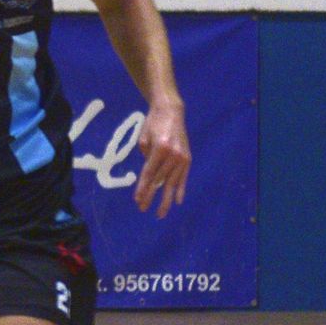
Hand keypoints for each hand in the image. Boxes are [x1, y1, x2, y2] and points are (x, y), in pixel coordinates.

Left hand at [133, 100, 190, 218]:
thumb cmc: (153, 123)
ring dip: (165, 199)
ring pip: (172, 182)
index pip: (149, 173)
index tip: (137, 200)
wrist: (171, 111)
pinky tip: (177, 201)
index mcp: (161, 149)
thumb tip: (149, 176)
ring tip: (160, 213)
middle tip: (143, 209)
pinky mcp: (188, 158)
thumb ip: (146, 158)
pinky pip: (183, 177)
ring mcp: (182, 157)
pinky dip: (180, 190)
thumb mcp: (143, 139)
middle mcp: (173, 155)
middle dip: (150, 196)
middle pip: (160, 181)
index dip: (143, 188)